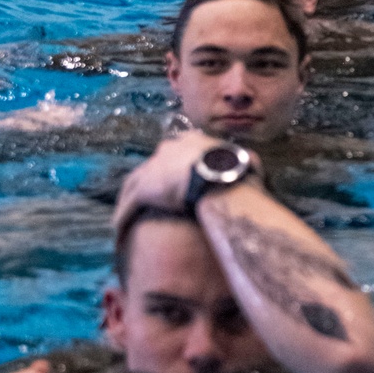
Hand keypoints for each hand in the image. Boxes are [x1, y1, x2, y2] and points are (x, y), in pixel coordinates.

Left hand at [112, 131, 262, 236]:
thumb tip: (255, 164)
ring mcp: (154, 168)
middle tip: (152, 198)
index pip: (178, 153)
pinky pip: (129, 205)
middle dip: (150, 181)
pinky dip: (123, 217)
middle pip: (153, 167)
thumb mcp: (248, 161)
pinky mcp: (143, 188)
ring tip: (125, 218)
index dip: (176, 166)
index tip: (178, 179)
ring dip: (129, 201)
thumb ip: (248, 162)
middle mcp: (169, 150)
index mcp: (193, 142)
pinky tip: (118, 231)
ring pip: (134, 185)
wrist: (222, 178)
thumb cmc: (239, 171)